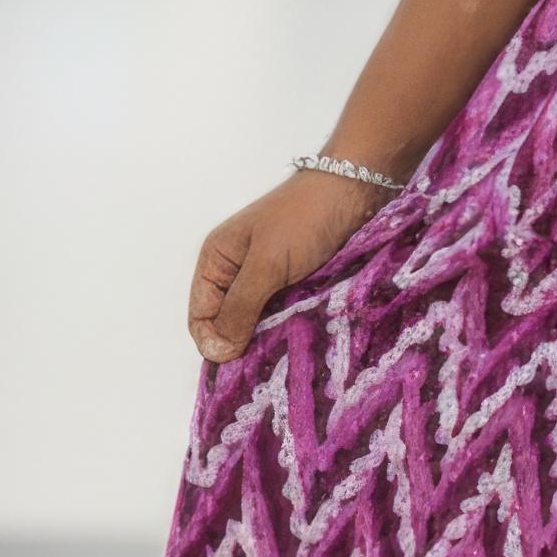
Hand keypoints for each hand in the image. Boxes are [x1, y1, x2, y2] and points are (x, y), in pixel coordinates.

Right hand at [189, 172, 375, 365]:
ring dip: (270, 340)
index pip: (200, 317)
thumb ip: (240, 307)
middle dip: (243, 346)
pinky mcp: (296, 285)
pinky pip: (284, 317)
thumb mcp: (266, 264)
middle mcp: (237, 273)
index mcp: (217, 261)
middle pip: (228, 324)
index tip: (238, 364)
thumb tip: (218, 353)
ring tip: (286, 356)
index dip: (214, 343)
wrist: (355, 189)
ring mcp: (268, 280)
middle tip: (266, 367)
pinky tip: (302, 342)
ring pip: (258, 324)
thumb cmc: (306, 218)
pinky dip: (290, 329)